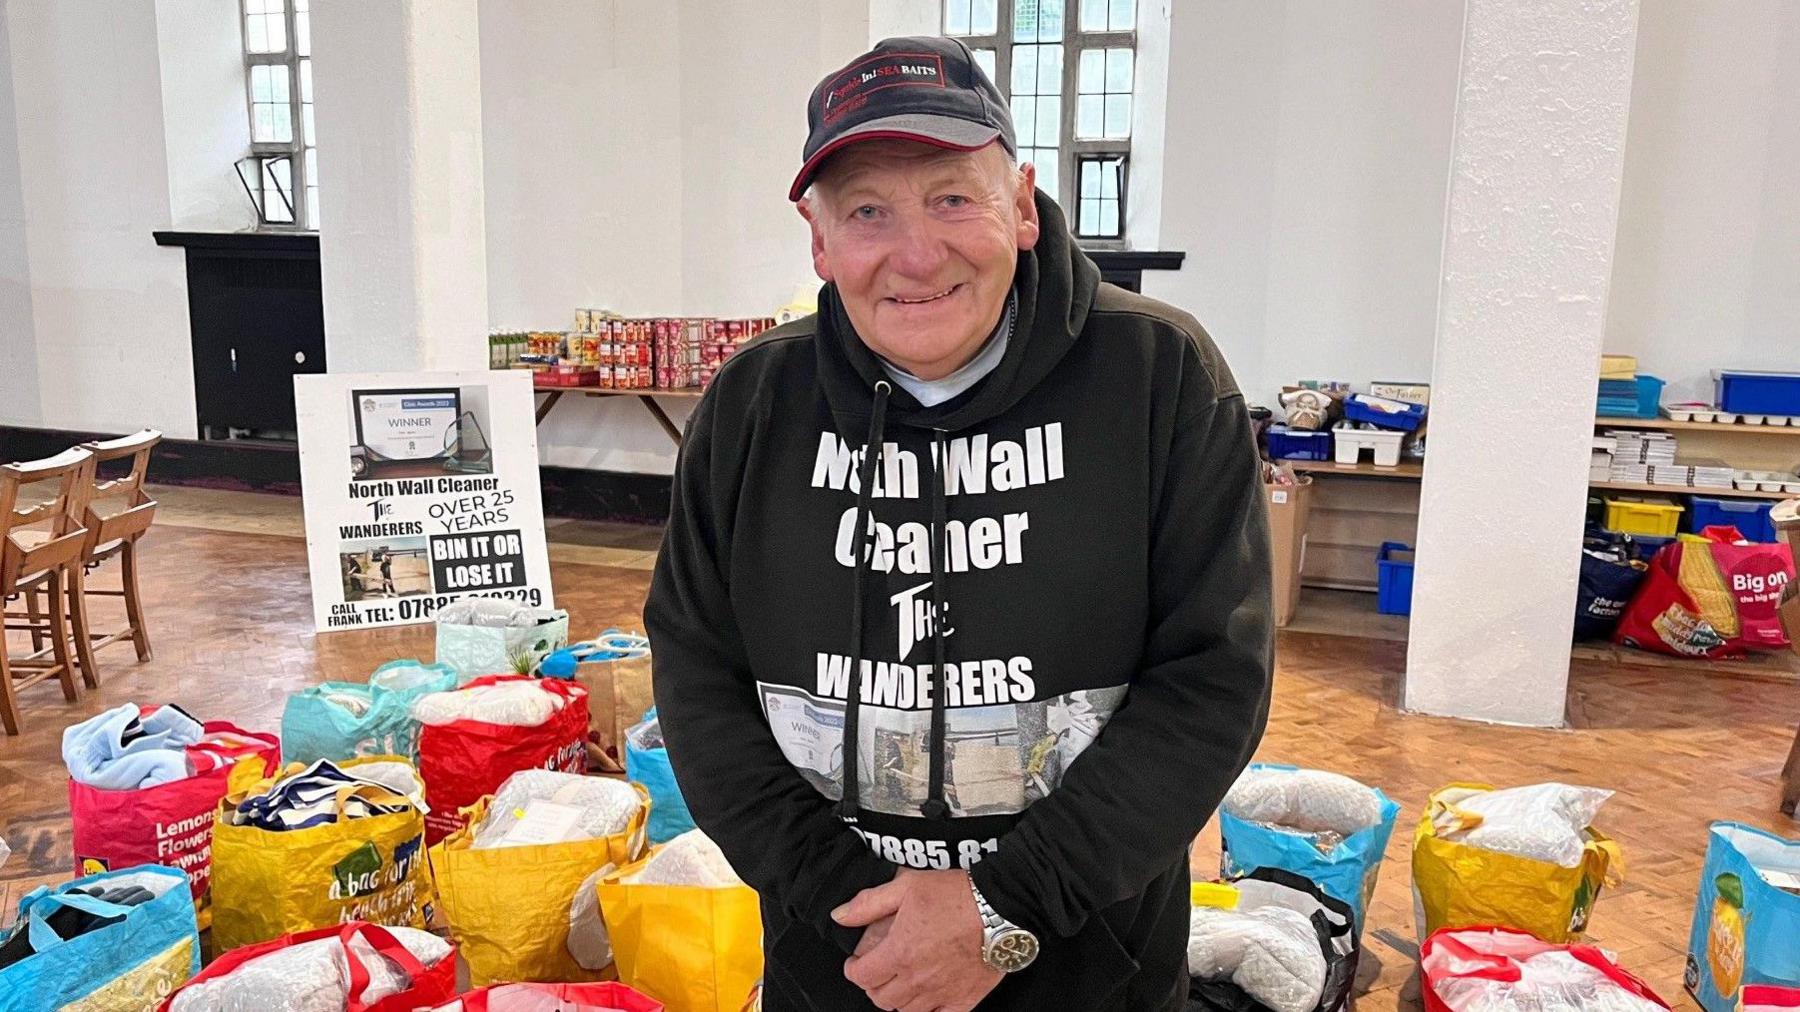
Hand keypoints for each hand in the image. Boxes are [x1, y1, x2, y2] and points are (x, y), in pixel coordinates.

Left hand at [833, 868, 1003, 1011]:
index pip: (862, 976)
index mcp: (899, 951)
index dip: (854, 969)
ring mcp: (941, 993)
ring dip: (898, 999)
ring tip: (902, 983)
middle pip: (881, 998)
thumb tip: (840, 915)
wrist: (1001, 907)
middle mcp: (917, 978)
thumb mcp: (907, 886)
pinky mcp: (964, 1000)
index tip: (857, 962)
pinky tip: (928, 1001)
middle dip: (874, 985)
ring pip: (906, 1011)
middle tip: (879, 971)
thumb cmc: (957, 894)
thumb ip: (869, 904)